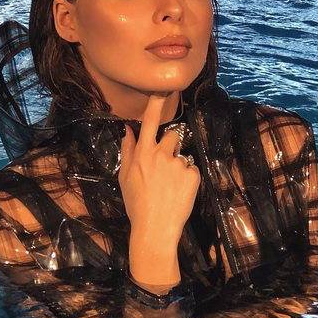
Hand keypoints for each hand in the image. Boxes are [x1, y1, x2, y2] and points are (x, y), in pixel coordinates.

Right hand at [118, 92, 200, 244]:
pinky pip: (191, 170)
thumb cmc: (136, 204)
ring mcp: (179, 164)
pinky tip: (178, 193)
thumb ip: (128, 150)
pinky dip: (187, 179)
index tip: (164, 89)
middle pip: (172, 137)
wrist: (154, 228)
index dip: (157, 103)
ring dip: (178, 167)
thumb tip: (128, 129)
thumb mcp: (124, 177)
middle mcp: (161, 155)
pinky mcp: (193, 175)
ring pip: (182, 156)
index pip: (151, 121)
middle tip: (163, 171)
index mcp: (143, 154)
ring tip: (169, 188)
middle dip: (170, 147)